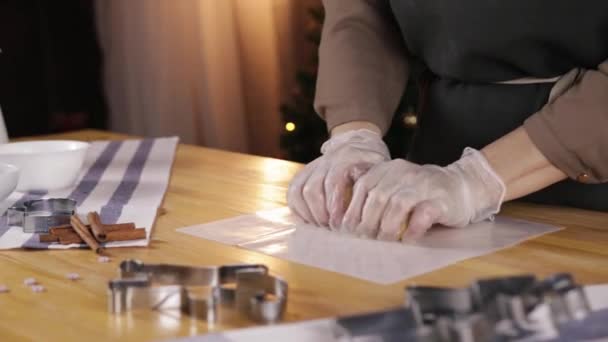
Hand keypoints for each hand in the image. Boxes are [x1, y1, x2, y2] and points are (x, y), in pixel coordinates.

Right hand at [287, 129, 389, 228]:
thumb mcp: (379, 172)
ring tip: (321, 225)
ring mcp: (311, 166)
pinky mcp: (302, 174)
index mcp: (346, 158)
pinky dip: (299, 209)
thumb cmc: (373, 165)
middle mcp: (325, 161)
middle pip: (312, 189)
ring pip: (299, 190)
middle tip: (331, 228)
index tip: (339, 223)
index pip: (333, 181)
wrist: (359, 144)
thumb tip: (367, 215)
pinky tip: (311, 220)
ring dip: (309, 212)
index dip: (334, 204)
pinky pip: (293, 192)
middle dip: (320, 213)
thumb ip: (372, 188)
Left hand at [341, 148, 505, 240]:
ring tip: (384, 241)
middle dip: (367, 222)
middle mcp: (404, 173)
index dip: (352, 209)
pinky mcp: (441, 200)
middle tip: (364, 239)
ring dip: (387, 227)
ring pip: (397, 205)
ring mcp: (423, 185)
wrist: (463, 186)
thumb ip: (373, 195)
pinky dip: (412, 229)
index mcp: (388, 169)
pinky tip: (407, 240)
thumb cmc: (421, 193)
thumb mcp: (394, 186)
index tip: (346, 229)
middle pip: (377, 197)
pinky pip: (422, 214)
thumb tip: (345, 221)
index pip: (363, 186)